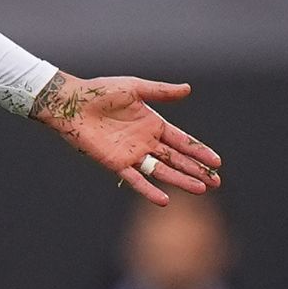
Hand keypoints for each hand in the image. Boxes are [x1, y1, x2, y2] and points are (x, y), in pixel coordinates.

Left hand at [28, 72, 222, 205]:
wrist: (71, 103)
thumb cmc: (100, 92)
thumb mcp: (134, 88)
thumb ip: (160, 92)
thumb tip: (188, 89)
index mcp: (152, 124)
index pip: (181, 141)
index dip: (198, 151)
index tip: (217, 162)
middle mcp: (145, 141)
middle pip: (176, 159)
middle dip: (196, 170)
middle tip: (216, 182)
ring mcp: (131, 154)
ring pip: (161, 170)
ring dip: (180, 180)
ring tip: (201, 189)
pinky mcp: (115, 163)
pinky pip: (135, 179)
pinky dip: (149, 189)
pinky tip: (164, 199)